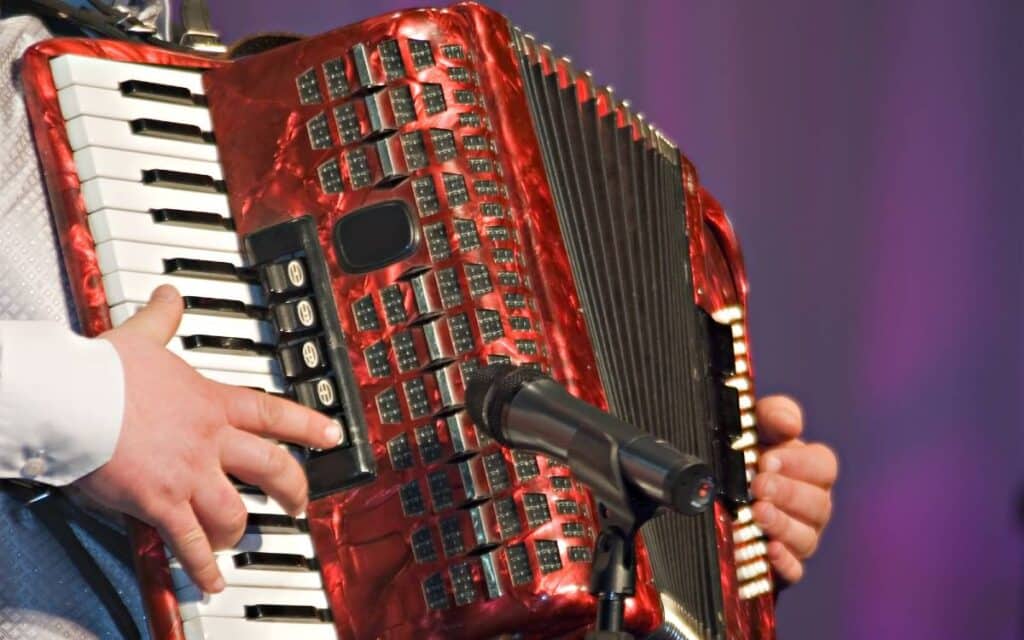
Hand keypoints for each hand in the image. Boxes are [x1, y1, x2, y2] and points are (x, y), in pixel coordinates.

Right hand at [74, 285, 341, 592]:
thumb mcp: (142, 337)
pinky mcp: (160, 502)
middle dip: (292, 489)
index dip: (310, 426)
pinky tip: (211, 580)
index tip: (333, 435)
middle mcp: (210, 440)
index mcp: (211, 403)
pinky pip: (190, 542)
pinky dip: (203, 566)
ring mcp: (189, 474)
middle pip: (271, 468)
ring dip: (241, 530)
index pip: (274, 414)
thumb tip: (170, 296)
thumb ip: (162, 319)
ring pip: (235, 512)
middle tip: (300, 502)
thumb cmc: (104, 372)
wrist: (74, 399)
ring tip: (241, 540)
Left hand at [750, 395, 837, 585]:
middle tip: (758, 485)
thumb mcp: (754, 425)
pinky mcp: (782, 565)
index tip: (766, 460)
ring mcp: (800, 536)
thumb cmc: (743, 453)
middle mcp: (811, 505)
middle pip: (818, 503)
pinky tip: (769, 550)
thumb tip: (790, 424)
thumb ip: (773, 415)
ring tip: (757, 513)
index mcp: (810, 470)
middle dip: (787, 493)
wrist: (714, 491)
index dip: (798, 463)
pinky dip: (784, 562)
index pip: (823, 466)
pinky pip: (794, 570)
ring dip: (783, 525)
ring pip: (807, 537)